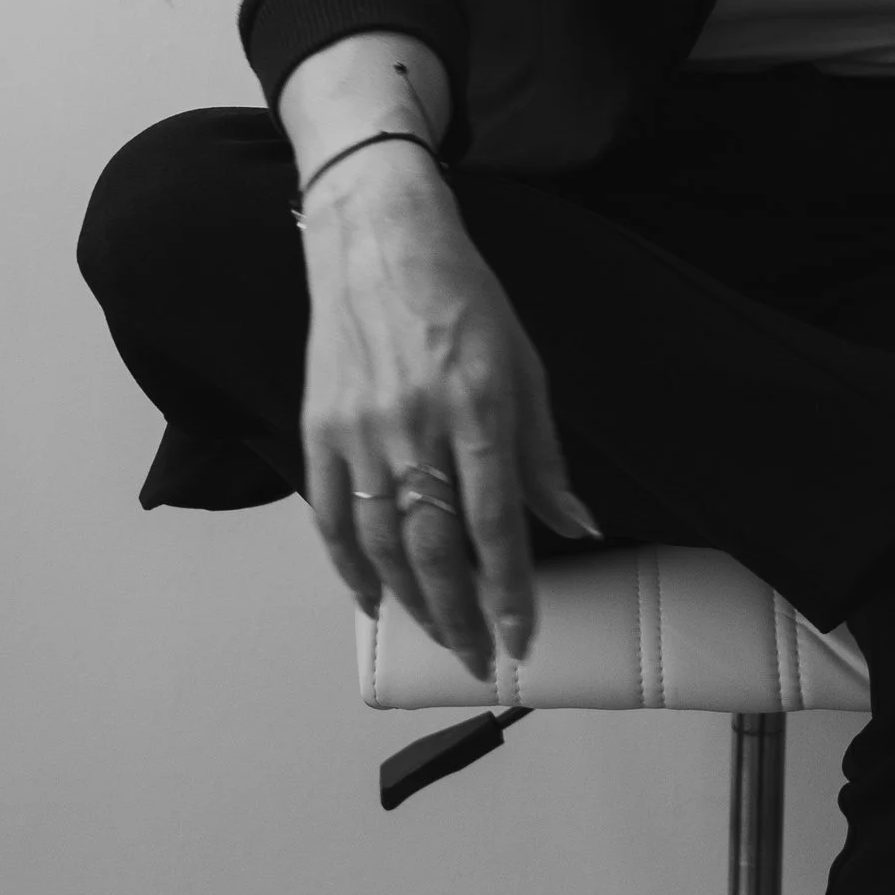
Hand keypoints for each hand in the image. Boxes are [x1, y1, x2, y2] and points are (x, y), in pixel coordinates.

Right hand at [297, 156, 597, 675]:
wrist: (376, 237)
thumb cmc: (461, 296)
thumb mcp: (523, 365)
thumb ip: (542, 455)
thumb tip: (576, 524)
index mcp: (475, 407)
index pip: (495, 523)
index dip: (509, 590)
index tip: (522, 637)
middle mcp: (413, 425)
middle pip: (433, 548)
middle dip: (460, 616)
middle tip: (480, 658)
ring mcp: (358, 430)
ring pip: (382, 543)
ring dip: (412, 602)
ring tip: (440, 634)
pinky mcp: (319, 427)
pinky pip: (329, 517)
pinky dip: (350, 568)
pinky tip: (373, 600)